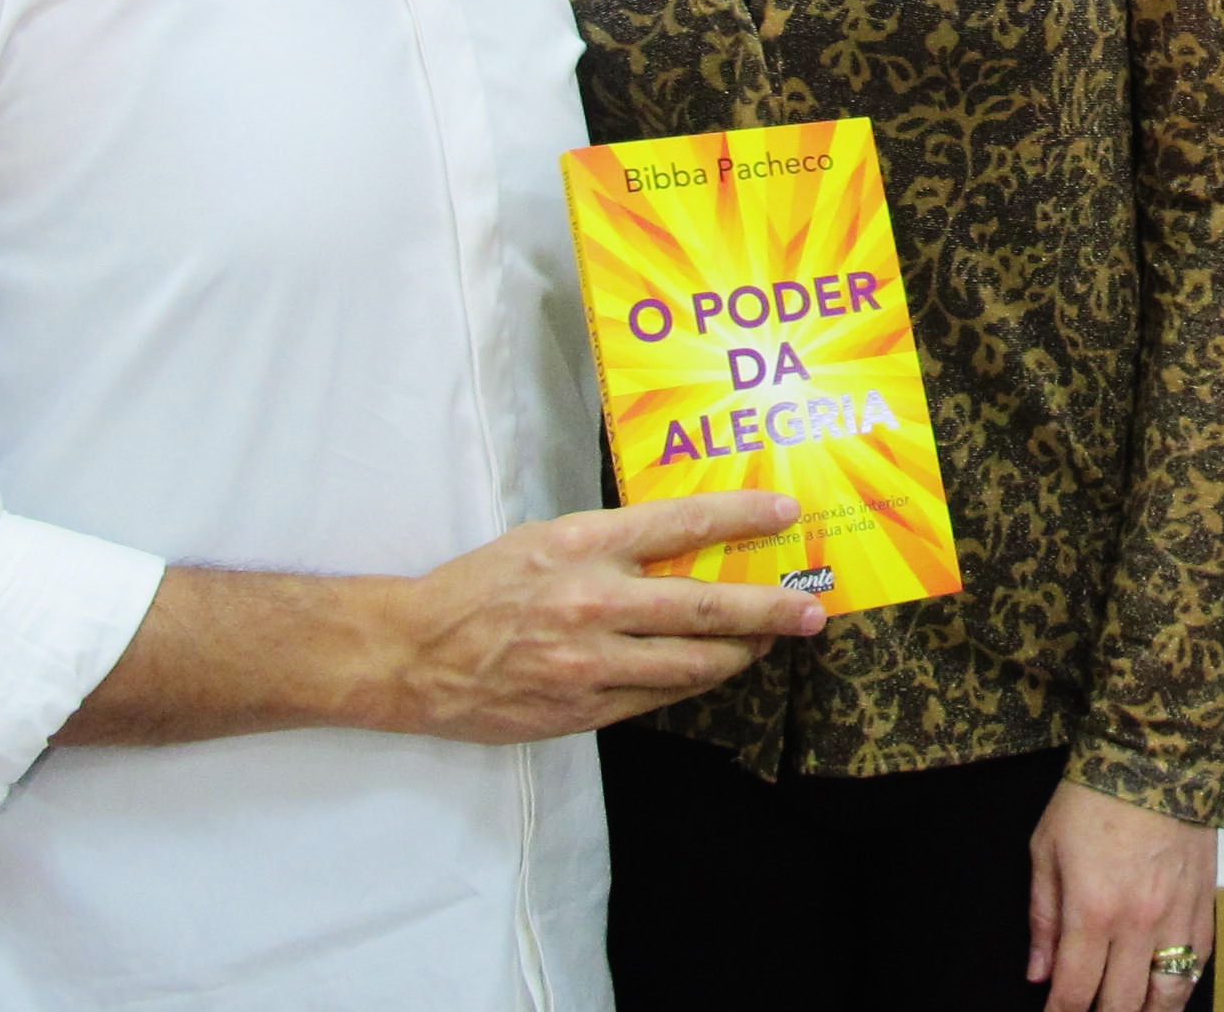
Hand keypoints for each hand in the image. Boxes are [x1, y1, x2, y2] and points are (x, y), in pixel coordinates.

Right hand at [366, 490, 829, 743]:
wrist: (413, 655)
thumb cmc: (480, 587)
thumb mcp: (545, 539)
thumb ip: (613, 544)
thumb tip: (685, 542)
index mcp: (584, 544)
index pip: (682, 523)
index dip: (742, 518)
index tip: (785, 514)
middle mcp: (594, 600)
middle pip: (706, 606)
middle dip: (770, 609)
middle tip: (811, 608)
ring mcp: (591, 661)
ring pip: (692, 663)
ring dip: (741, 654)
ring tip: (769, 644)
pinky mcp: (582, 708)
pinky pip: (658, 697)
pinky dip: (693, 683)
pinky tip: (713, 671)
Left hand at [1028, 779, 1216, 1011]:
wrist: (1155, 754)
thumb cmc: (1094, 796)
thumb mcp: (1046, 850)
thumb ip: (1042, 918)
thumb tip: (1038, 971)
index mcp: (1092, 911)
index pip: (1075, 992)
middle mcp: (1138, 923)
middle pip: (1123, 1005)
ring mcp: (1177, 915)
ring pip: (1169, 995)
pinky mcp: (1205, 902)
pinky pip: (1199, 961)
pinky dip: (1183, 984)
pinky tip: (1168, 988)